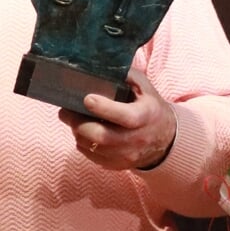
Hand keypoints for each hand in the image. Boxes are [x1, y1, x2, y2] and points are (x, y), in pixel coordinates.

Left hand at [62, 50, 178, 170]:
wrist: (164, 139)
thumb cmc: (149, 107)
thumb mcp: (145, 88)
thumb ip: (127, 76)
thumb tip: (102, 65)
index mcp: (145, 116)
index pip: (125, 116)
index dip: (104, 108)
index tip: (87, 98)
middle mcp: (137, 139)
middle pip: (103, 137)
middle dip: (79, 124)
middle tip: (65, 111)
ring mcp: (127, 155)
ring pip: (93, 147)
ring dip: (78, 133)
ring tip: (73, 120)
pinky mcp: (117, 165)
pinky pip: (92, 157)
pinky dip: (83, 144)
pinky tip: (83, 132)